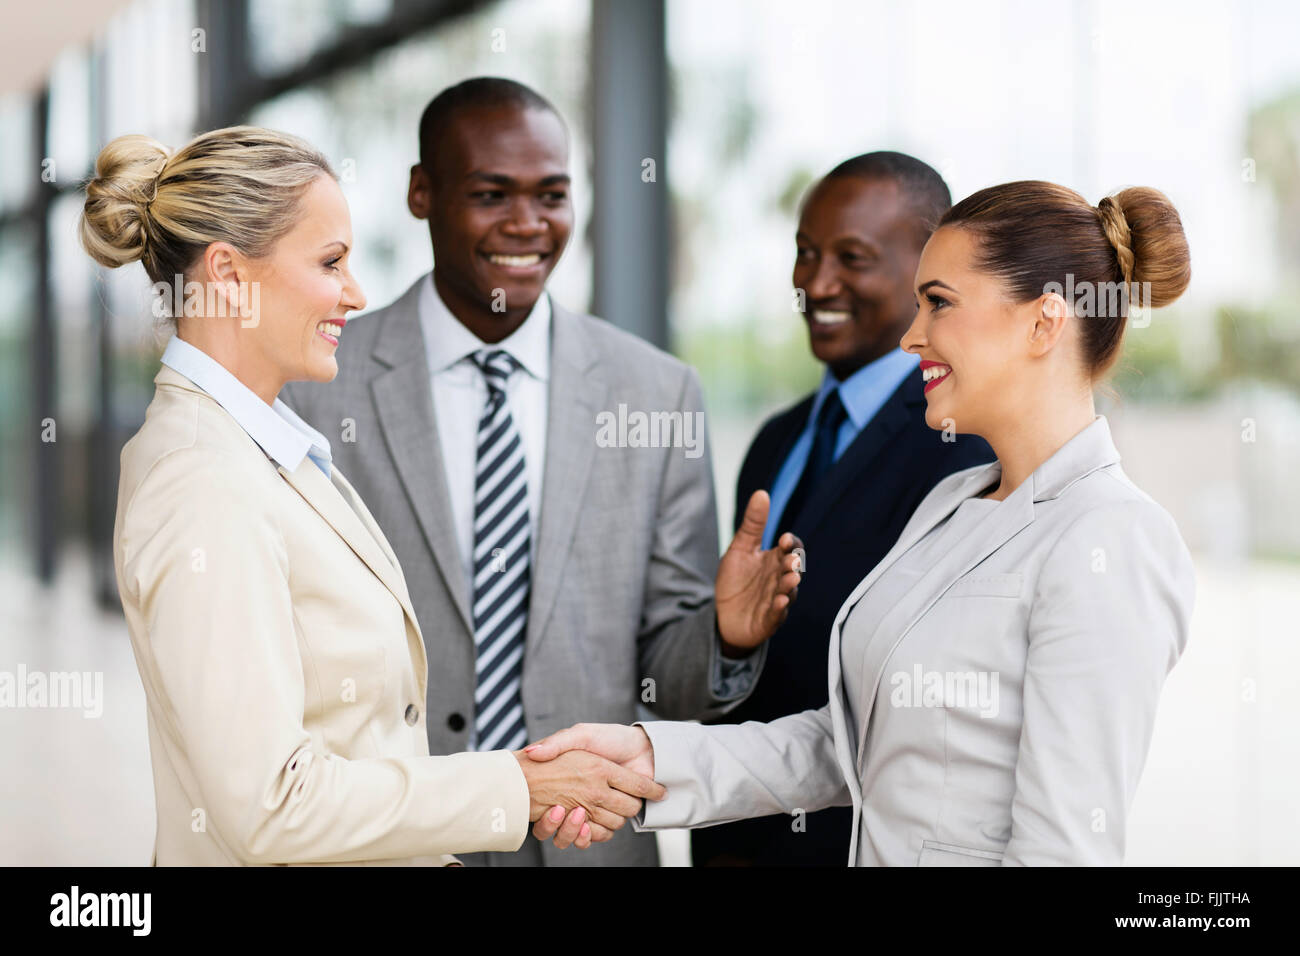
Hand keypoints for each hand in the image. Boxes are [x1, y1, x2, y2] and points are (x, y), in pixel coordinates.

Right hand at [524, 723, 656, 847]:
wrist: (643, 746)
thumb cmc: (610, 738)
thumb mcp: (580, 735)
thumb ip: (557, 743)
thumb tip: (531, 753)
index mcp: (574, 780)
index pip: (547, 806)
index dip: (545, 814)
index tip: (549, 806)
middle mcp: (584, 797)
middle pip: (565, 822)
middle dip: (563, 821)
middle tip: (562, 809)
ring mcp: (598, 808)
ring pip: (579, 832)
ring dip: (575, 829)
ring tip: (576, 813)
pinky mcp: (614, 815)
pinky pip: (598, 835)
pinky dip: (589, 836)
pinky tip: (585, 826)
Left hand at [715, 490, 803, 653]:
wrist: (723, 615)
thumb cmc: (736, 581)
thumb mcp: (740, 548)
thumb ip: (752, 524)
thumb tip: (762, 493)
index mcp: (774, 561)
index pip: (790, 549)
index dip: (790, 544)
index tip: (783, 539)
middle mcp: (779, 579)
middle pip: (792, 570)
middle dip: (792, 564)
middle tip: (791, 560)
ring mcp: (776, 600)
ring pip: (788, 592)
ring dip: (790, 586)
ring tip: (790, 579)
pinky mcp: (769, 620)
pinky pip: (777, 614)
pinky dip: (780, 608)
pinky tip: (780, 602)